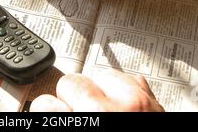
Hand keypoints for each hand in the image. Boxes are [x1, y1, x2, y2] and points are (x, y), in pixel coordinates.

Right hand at [30, 69, 164, 111]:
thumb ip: (56, 119)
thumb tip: (43, 108)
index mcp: (84, 122)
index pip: (44, 104)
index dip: (46, 110)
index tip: (51, 113)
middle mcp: (109, 110)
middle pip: (70, 82)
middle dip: (70, 99)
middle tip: (77, 115)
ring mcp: (136, 103)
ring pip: (99, 75)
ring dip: (96, 92)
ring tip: (101, 113)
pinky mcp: (153, 100)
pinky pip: (126, 80)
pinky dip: (120, 91)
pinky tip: (120, 107)